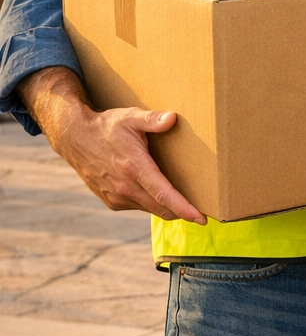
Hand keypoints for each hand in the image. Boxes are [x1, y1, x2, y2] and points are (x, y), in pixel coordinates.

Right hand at [19, 67, 202, 222]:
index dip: (184, 208)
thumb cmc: (106, 127)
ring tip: (180, 197)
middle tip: (202, 211)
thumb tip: (172, 118)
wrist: (74, 138)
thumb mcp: (131, 117)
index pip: (164, 195)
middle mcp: (125, 187)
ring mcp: (117, 197)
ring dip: (167, 207)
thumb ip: (152, 119)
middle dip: (183, 212)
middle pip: (162, 208)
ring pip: (151, 209)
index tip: (202, 218)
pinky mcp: (112, 202)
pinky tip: (156, 190)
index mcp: (134, 168)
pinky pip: (139, 206)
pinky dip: (151, 203)